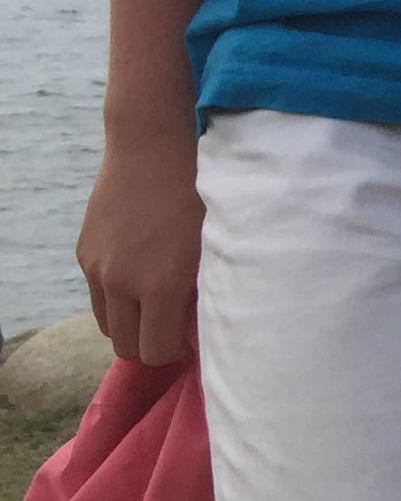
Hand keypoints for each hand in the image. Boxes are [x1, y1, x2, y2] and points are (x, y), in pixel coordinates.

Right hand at [78, 132, 205, 365]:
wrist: (151, 147)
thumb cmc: (201, 191)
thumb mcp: (216, 243)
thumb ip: (206, 288)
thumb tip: (202, 322)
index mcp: (160, 285)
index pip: (155, 351)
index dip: (174, 352)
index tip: (191, 338)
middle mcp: (121, 283)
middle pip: (126, 346)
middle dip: (150, 344)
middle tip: (174, 327)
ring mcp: (97, 269)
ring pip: (106, 324)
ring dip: (130, 323)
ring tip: (157, 304)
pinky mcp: (84, 253)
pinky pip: (97, 295)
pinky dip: (116, 297)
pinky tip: (140, 276)